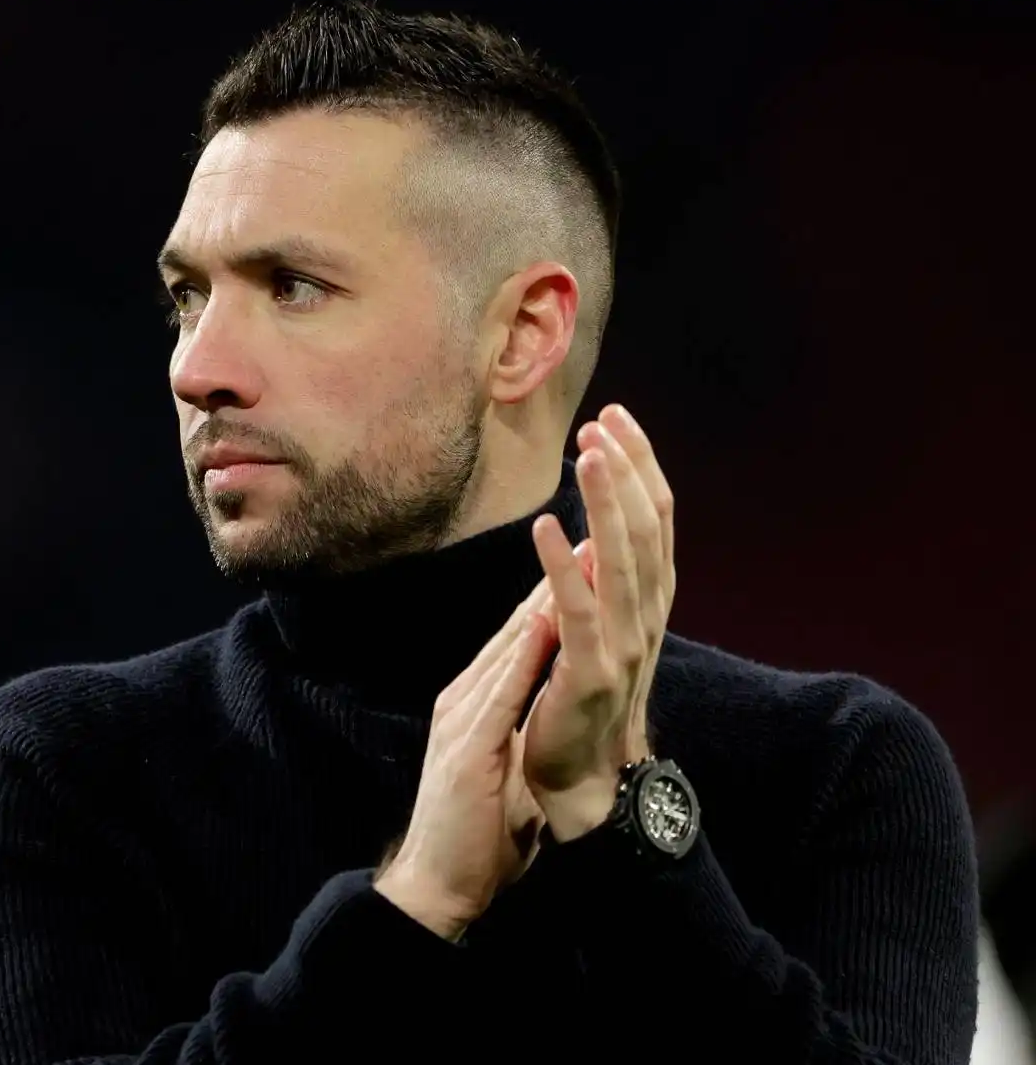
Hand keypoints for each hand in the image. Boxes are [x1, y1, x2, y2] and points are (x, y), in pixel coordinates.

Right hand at [376, 580, 558, 939]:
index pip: (519, 642)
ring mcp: (460, 720)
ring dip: (542, 601)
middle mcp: (463, 701)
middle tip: (592, 530)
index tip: (591, 557)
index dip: (556, 596)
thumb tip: (548, 709)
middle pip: (512, 631)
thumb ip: (519, 729)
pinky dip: (523, 655)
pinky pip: (499, 693)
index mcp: (474, 706)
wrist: (437, 883)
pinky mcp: (466, 748)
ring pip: (505, 649)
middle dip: (553, 580)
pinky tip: (545, 625)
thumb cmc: (476, 833)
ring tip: (576, 557)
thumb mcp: (505, 768)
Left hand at [522, 404, 676, 840]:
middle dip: (628, 472)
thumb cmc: (581, 703)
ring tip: (587, 455)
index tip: (616, 419)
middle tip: (604, 421)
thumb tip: (596, 529)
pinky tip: (547, 529)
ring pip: (621, 562)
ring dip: (605, 505)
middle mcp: (646, 619)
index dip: (640, 468)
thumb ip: (603, 583)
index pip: (656, 521)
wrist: (580, 784)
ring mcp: (622, 647)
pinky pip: (576, 611)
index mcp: (648, 604)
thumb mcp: (598, 632)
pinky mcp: (588, 674)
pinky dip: (562, 567)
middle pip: (647, 530)